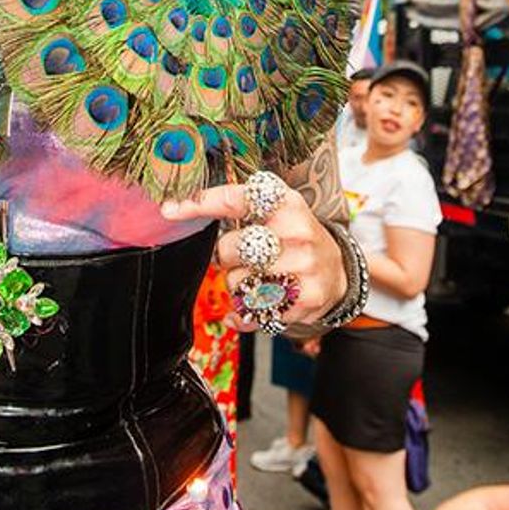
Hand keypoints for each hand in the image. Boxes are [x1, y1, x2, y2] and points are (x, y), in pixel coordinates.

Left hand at [161, 181, 346, 328]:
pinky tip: (261, 299)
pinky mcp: (304, 300)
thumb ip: (237, 202)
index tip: (170, 209)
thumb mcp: (277, 207)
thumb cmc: (294, 235)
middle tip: (245, 253)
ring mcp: (303, 268)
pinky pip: (252, 310)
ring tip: (260, 274)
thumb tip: (180, 207)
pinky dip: (245, 310)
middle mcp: (297, 233)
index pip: (235, 199)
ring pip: (236, 282)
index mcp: (286, 203)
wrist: (338, 270)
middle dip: (226, 255)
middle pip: (228, 249)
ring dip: (238, 282)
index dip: (199, 203)